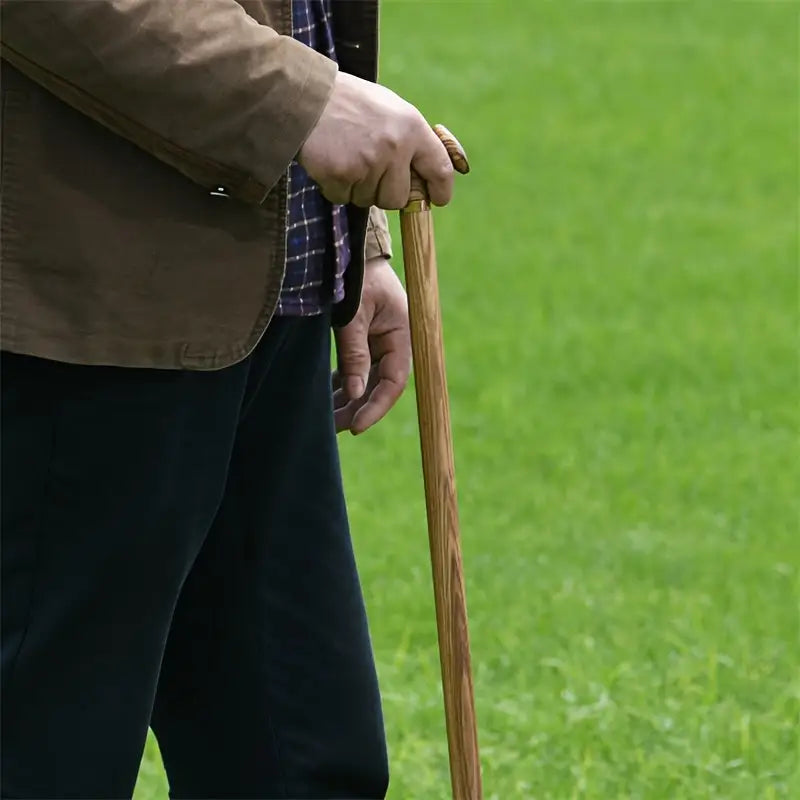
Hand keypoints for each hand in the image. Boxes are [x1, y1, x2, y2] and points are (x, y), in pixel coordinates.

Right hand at [298, 71, 453, 209]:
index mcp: (411, 127)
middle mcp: (394, 146)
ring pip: (369, 201)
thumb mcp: (390, 110)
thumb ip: (410, 140)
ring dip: (357, 188)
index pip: (440, 169)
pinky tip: (331, 162)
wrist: (306, 96)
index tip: (438, 200)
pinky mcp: (342, 175)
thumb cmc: (350, 104)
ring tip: (346, 156)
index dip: (441, 190)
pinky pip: (344, 198)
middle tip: (368, 169)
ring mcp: (368, 163)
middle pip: (398, 199)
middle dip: (384, 192)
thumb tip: (425, 177)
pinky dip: (336, 187)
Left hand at [332, 257, 410, 434]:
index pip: (394, 383)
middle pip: (379, 387)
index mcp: (402, 335)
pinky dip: (342, 385)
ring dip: (348, 401)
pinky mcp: (364, 340)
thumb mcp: (353, 314)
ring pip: (366, 382)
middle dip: (357, 410)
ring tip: (326, 421)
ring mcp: (379, 343)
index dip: (376, 408)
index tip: (356, 427)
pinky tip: (327, 400)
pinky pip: (356, 370)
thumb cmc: (355, 275)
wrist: (350, 247)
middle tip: (334, 430)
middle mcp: (394, 343)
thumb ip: (355, 353)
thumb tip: (355, 395)